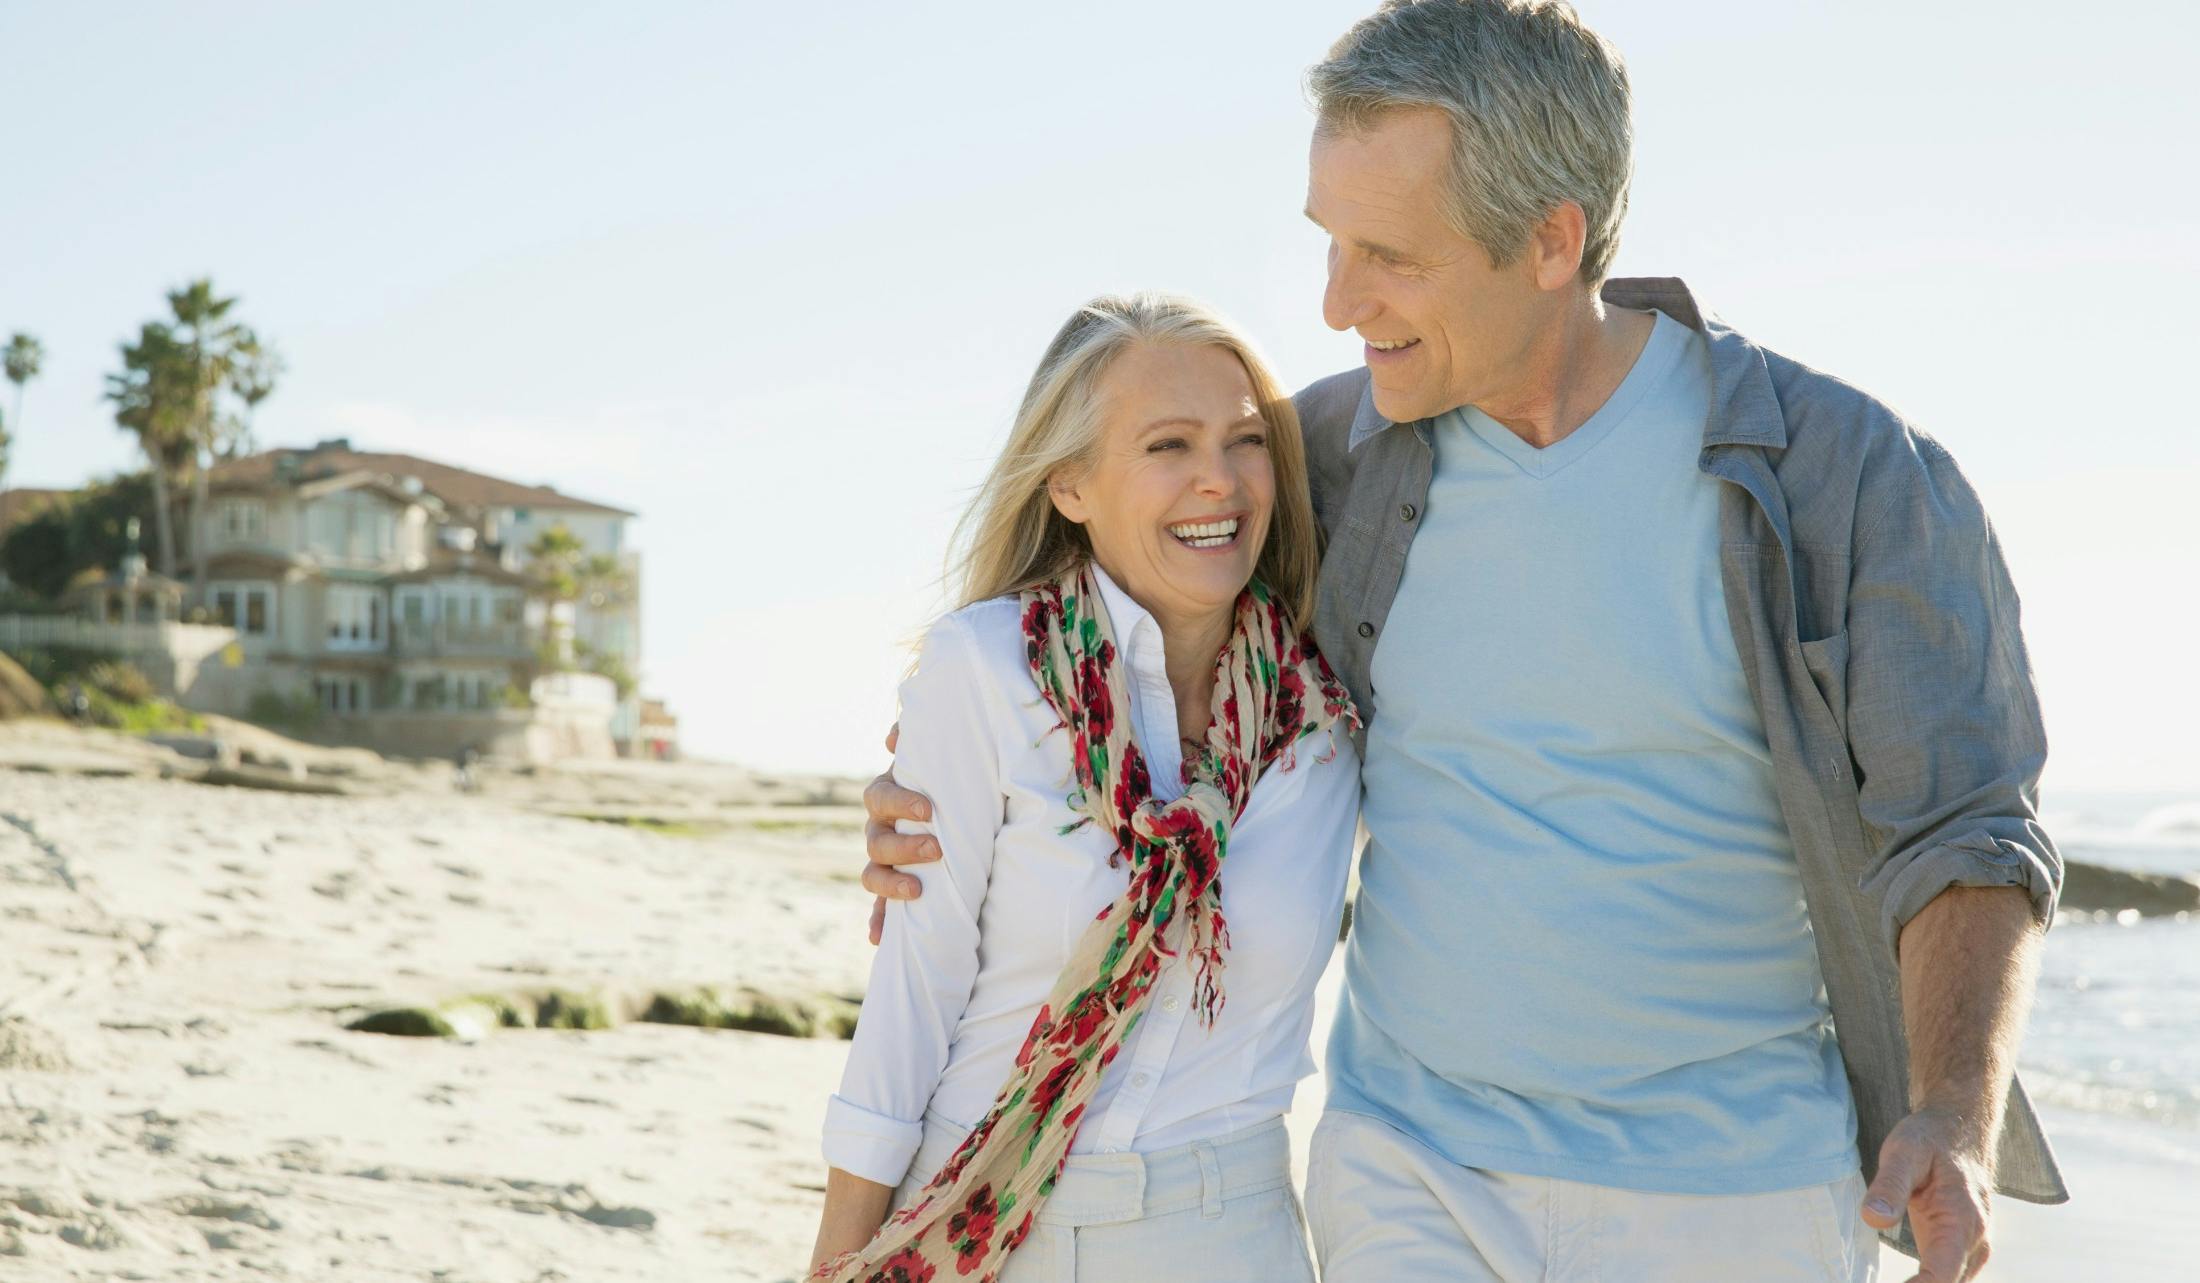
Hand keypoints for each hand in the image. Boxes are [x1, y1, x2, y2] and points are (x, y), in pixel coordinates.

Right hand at [860, 723, 937, 944]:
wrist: (951, 806)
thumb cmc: (943, 778)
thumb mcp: (936, 756)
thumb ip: (919, 740)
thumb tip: (894, 736)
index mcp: (886, 796)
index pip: (880, 798)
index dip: (900, 803)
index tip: (928, 810)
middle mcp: (879, 829)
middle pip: (876, 840)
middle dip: (902, 846)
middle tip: (936, 849)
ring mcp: (883, 861)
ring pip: (872, 874)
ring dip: (889, 884)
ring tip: (916, 891)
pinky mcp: (893, 886)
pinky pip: (880, 907)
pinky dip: (879, 922)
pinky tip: (879, 939)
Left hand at [1860, 1106, 1994, 1281]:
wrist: (1960, 1128)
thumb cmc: (1930, 1139)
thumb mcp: (1903, 1152)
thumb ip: (1889, 1186)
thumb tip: (1873, 1219)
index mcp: (1961, 1220)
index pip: (1941, 1276)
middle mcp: (1974, 1240)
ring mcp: (1973, 1246)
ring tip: (1887, 1280)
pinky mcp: (1963, 1246)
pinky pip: (1949, 1275)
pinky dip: (1929, 1282)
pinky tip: (1905, 1281)